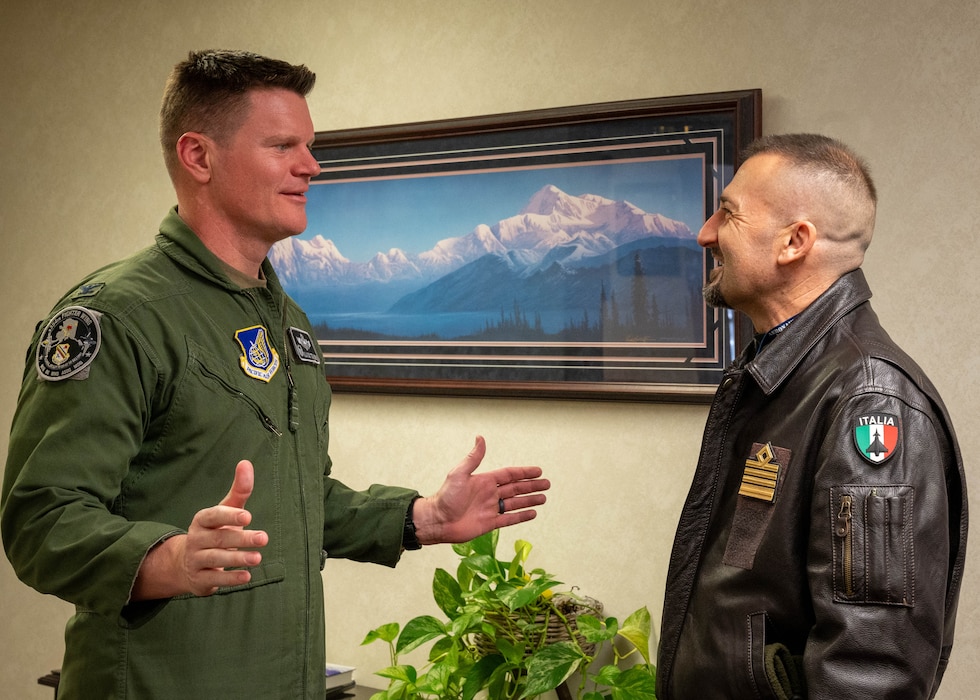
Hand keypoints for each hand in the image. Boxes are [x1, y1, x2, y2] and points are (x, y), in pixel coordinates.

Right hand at [131, 460, 268, 599]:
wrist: (187, 563)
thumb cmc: (215, 531)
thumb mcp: (226, 510)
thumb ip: (239, 490)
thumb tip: (246, 463)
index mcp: (202, 520)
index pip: (213, 516)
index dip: (229, 515)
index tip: (248, 516)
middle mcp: (196, 539)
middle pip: (219, 538)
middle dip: (241, 538)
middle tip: (264, 538)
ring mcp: (196, 560)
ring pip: (216, 559)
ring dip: (237, 559)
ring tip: (257, 558)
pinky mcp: (199, 579)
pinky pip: (214, 579)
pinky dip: (230, 579)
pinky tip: (247, 577)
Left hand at [411, 436, 548, 544]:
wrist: (438, 521)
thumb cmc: (446, 497)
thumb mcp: (459, 474)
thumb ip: (473, 458)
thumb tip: (480, 438)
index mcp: (484, 481)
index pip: (509, 475)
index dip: (524, 472)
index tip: (538, 470)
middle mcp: (490, 494)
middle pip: (516, 488)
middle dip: (532, 486)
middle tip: (547, 484)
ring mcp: (490, 509)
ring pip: (515, 503)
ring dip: (529, 500)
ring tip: (544, 498)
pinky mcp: (489, 523)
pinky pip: (509, 519)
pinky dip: (521, 516)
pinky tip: (532, 514)